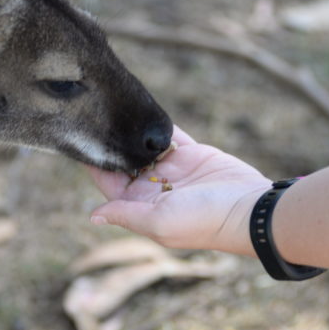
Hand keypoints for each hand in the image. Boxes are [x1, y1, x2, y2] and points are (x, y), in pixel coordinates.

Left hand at [87, 126, 271, 255]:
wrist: (249, 209)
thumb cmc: (203, 221)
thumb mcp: (158, 222)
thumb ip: (126, 215)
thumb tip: (93, 216)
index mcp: (142, 208)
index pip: (110, 183)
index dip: (95, 163)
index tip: (79, 139)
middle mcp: (154, 189)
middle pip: (124, 162)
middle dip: (111, 143)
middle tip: (92, 115)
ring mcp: (173, 170)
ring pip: (144, 147)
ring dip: (131, 132)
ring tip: (111, 107)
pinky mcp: (191, 155)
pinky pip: (169, 136)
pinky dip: (157, 125)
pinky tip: (140, 108)